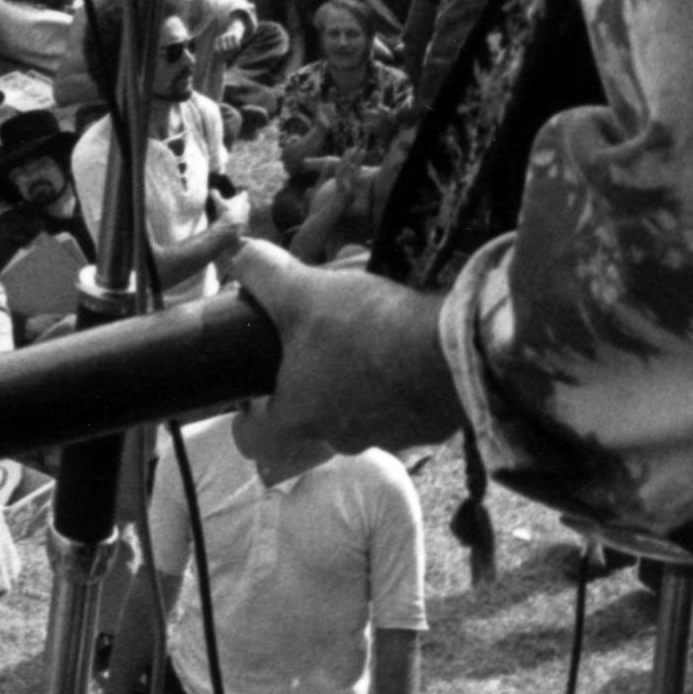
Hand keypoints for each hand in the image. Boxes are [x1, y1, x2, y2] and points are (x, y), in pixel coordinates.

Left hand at [223, 241, 462, 454]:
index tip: (253, 385)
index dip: (248, 411)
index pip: (254, 435)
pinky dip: (400, 382)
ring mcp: (387, 437)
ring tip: (368, 332)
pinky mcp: (426, 428)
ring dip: (358, 377)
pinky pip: (402, 407)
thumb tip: (241, 255)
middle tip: (318, 338)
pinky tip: (406, 347)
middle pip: (310, 416)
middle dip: (311, 377)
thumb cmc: (364, 329)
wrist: (451, 352)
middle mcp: (339, 438)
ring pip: (358, 410)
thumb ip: (263, 274)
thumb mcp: (302, 291)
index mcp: (299, 417)